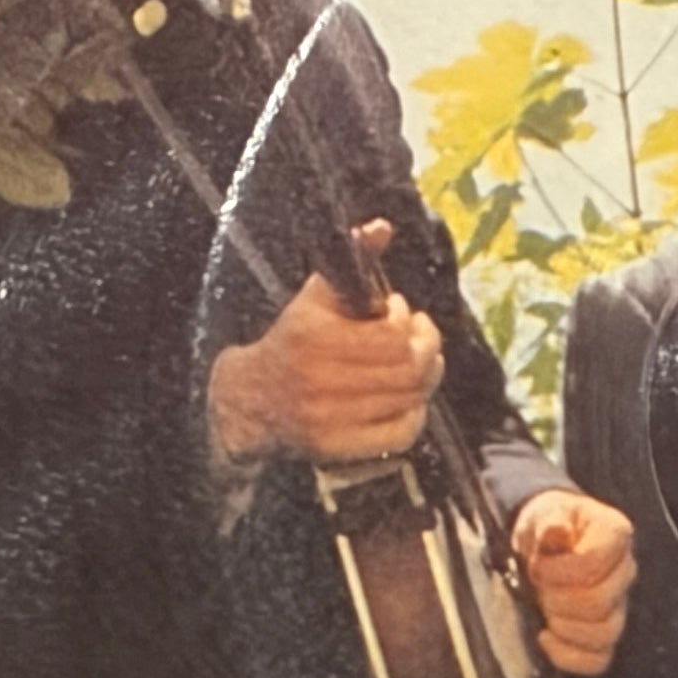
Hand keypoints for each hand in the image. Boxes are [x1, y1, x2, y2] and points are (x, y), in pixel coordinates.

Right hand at [207, 217, 442, 465]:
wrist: (251, 399)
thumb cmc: (295, 340)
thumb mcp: (317, 296)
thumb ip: (352, 259)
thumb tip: (382, 227)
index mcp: (313, 339)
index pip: (394, 336)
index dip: (407, 320)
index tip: (397, 310)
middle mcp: (318, 382)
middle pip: (409, 369)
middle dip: (426, 345)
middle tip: (421, 335)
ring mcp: (328, 421)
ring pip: (411, 399)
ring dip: (425, 376)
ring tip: (417, 361)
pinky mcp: (337, 450)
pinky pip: (402, 434)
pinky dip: (415, 413)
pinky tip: (407, 397)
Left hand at [511, 489, 635, 675]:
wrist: (546, 543)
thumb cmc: (547, 524)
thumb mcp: (542, 513)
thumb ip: (549, 521)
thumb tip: (555, 531)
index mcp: (615, 534)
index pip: (596, 563)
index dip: (561, 571)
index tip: (537, 566)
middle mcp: (625, 571)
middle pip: (601, 603)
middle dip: (558, 601)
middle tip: (538, 590)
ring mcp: (619, 605)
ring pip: (605, 633)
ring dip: (564, 628)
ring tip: (543, 612)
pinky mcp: (605, 632)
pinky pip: (598, 660)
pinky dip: (568, 657)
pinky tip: (544, 638)